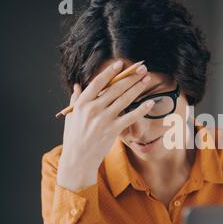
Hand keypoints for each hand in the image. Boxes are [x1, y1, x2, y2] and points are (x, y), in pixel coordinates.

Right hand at [57, 60, 153, 191]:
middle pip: (115, 88)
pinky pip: (130, 117)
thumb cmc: (74, 137)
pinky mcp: (113, 130)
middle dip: (130, 76)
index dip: (110, 72)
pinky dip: (141, 109)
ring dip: (137, 87)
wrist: (78, 159)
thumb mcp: (71, 116)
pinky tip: (150, 103)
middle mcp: (93, 109)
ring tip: (147, 79)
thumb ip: (75, 99)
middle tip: (141, 68)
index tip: (120, 64)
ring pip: (124, 99)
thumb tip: (77, 85)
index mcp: (82, 103)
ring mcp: (104, 120)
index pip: (98, 83)